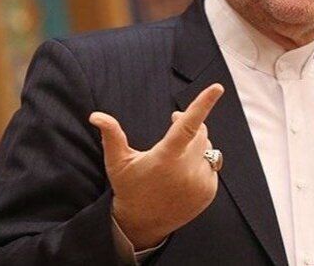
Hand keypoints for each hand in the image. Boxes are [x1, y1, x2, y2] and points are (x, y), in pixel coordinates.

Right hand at [89, 83, 223, 249]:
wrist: (142, 225)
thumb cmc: (129, 188)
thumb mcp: (117, 162)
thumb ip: (111, 136)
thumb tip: (96, 116)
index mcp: (166, 158)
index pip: (189, 126)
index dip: (203, 104)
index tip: (217, 88)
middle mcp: (187, 170)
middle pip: (201, 133)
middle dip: (190, 125)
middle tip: (175, 121)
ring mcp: (200, 182)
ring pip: (209, 148)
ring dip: (196, 144)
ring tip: (177, 154)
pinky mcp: (209, 191)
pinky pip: (212, 166)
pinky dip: (201, 162)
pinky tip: (184, 172)